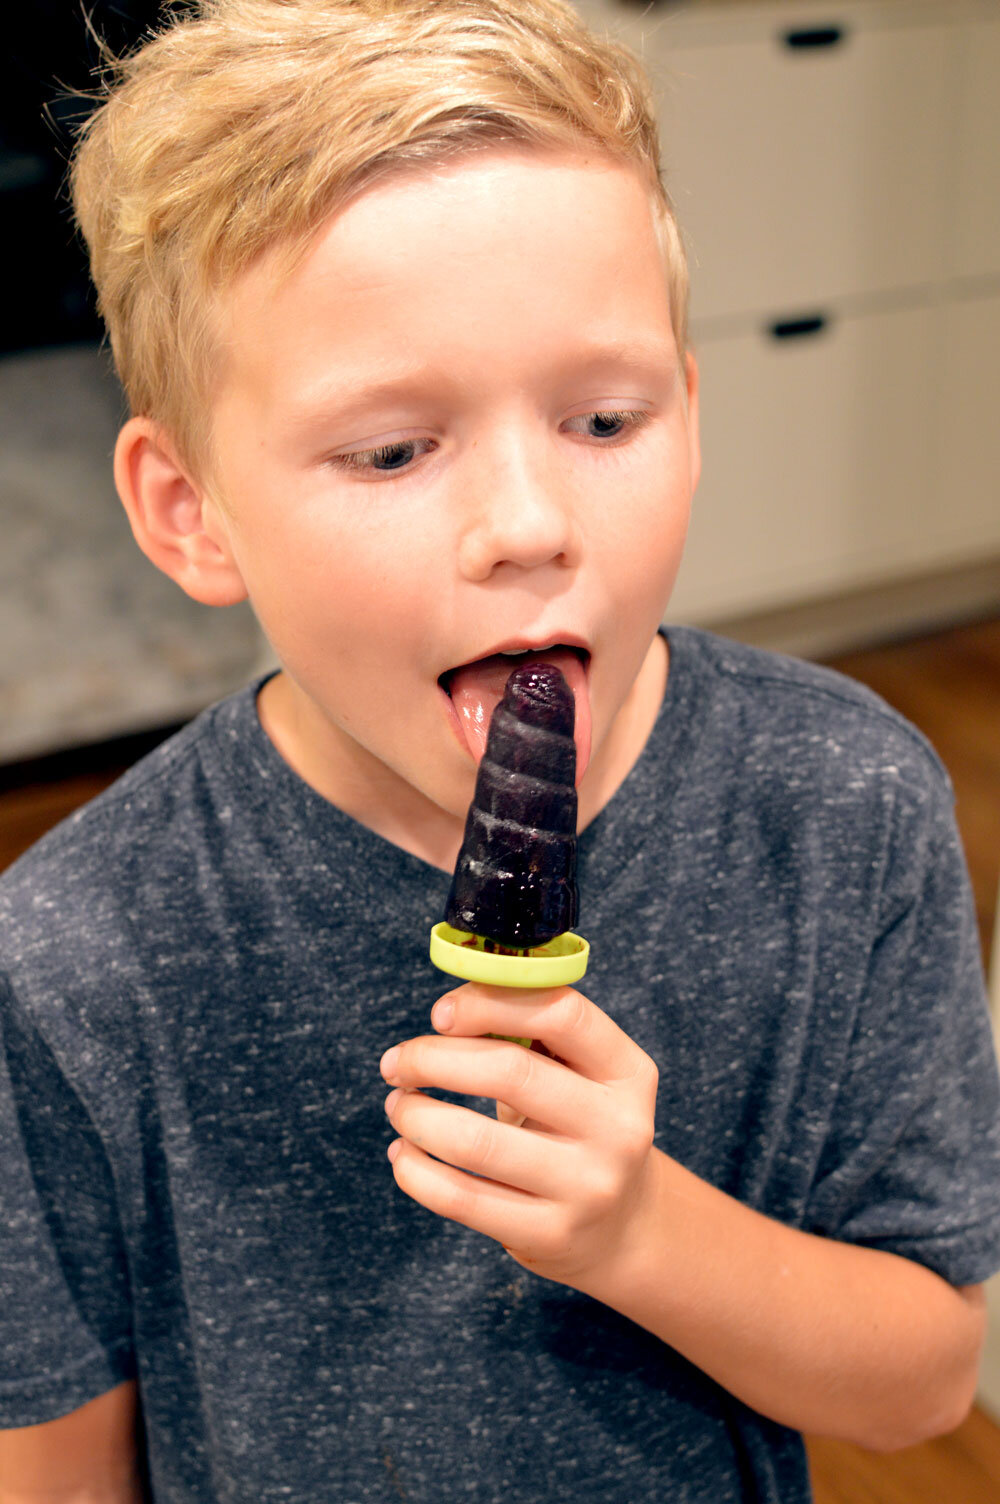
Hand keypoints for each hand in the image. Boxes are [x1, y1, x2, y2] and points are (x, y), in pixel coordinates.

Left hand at [379, 983, 658, 1287]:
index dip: (490, 1004)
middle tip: (396, 1063)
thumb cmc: (578, 1127)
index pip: (561, 1014)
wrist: (622, 1224)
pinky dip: (415, 1171)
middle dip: (432, 1059)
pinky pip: (461, 1199)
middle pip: (509, 1072)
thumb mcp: (579, 1076)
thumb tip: (449, 1010)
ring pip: (475, 1141)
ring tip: (399, 1106)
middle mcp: (618, 1127)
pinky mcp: (552, 1234)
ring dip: (416, 1116)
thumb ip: (530, 1034)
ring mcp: (588, 1186)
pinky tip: (403, 1154)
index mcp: (627, 1071)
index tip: (439, 1014)